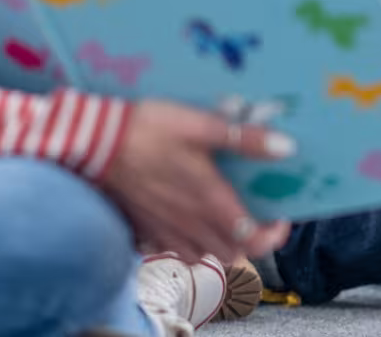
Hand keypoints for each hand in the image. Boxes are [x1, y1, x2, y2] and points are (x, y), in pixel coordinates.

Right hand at [101, 100, 295, 261]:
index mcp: (210, 201)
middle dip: (250, 240)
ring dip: (220, 244)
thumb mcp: (201, 125)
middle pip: (233, 253)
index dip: (273, 236)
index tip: (280, 217)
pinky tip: (187, 222)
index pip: (253, 240)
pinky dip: (189, 244)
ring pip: (204, 255)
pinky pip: (175, 250)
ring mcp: (166, 232)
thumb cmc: (149, 131)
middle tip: (254, 215)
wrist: (93, 143)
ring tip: (223, 221)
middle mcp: (191, 225)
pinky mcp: (145, 231)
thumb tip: (287, 148)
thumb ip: (245, 139)